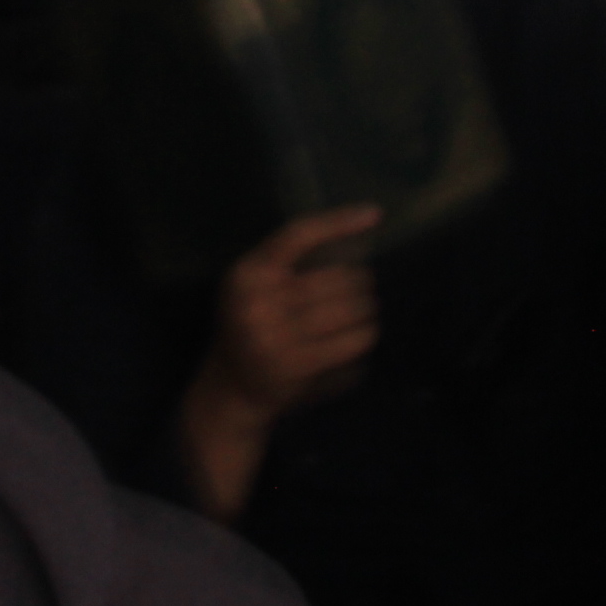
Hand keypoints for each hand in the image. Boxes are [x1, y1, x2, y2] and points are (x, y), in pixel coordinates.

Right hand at [202, 207, 385, 422]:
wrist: (231, 390)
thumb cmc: (248, 329)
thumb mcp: (253, 288)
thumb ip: (289, 265)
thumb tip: (352, 241)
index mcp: (248, 273)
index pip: (298, 235)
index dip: (338, 221)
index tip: (373, 215)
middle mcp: (259, 300)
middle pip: (335, 275)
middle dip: (359, 280)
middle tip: (362, 287)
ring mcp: (278, 335)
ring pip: (350, 307)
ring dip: (366, 308)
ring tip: (364, 310)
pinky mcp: (298, 364)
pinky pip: (352, 340)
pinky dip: (365, 334)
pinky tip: (362, 333)